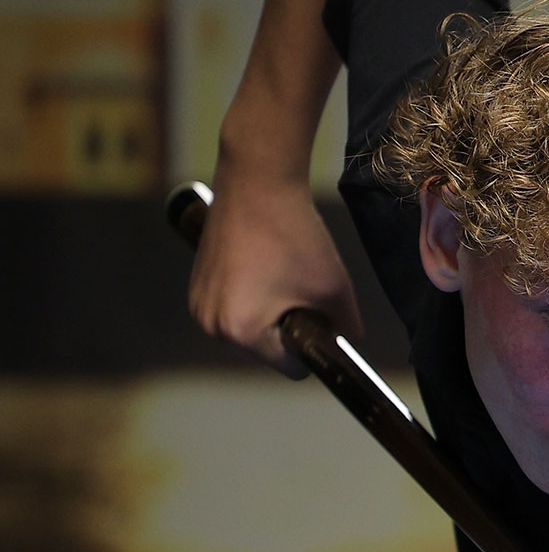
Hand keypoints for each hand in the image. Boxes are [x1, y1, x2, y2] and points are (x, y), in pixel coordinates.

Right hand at [189, 153, 363, 376]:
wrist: (257, 183)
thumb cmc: (295, 236)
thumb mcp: (335, 289)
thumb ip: (347, 328)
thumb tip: (350, 344)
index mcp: (241, 331)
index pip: (290, 367)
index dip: (314, 346)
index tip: (323, 320)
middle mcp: (210, 324)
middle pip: (268, 348)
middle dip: (290, 326)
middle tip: (301, 286)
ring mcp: (198, 304)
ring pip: (251, 327)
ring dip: (271, 312)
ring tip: (282, 273)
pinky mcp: (195, 285)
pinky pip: (234, 306)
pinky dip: (252, 296)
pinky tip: (264, 266)